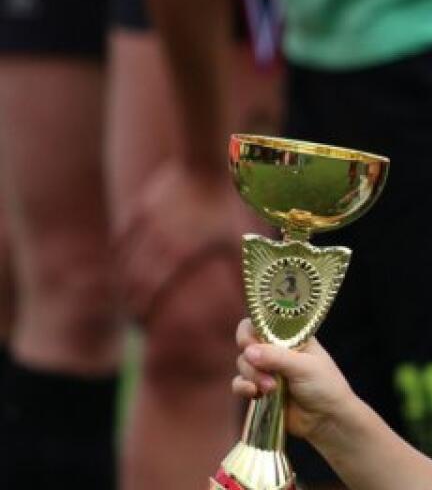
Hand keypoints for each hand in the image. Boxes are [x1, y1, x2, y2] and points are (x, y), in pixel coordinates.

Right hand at [115, 160, 250, 321]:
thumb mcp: (241, 243)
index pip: (152, 289)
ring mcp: (146, 223)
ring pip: (125, 258)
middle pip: (134, 278)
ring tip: (123, 297)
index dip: (144, 309)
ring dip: (122, 280)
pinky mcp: (144, 207)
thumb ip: (244, 275)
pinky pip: (125, 234)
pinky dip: (120, 252)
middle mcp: (156, 242)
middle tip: (132, 318)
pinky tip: (119, 261)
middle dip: (130, 300)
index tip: (142, 325)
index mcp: (177, 254)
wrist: (210, 164)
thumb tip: (254, 302)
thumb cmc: (229, 206)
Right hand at [233, 319, 357, 444]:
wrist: (327, 420)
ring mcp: (268, 371)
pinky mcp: (260, 390)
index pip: (263, 323)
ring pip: (243, 364)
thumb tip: (248, 351)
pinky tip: (253, 394)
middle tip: (266, 372)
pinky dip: (242, 387)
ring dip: (252, 376)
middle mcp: (277, 351)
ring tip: (271, 389)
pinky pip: (239, 383)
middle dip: (252, 359)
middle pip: (248, 345)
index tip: (251, 343)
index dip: (252, 331)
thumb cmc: (325, 387)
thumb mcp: (305, 367)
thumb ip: (276, 357)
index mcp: (292, 338)